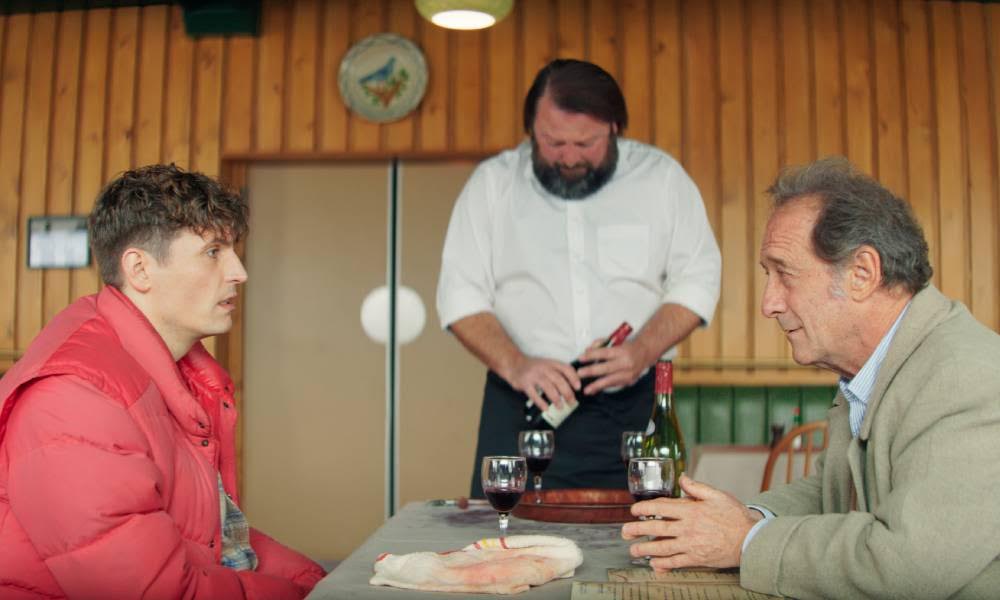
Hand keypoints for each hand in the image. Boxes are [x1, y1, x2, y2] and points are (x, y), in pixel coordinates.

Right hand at [507, 356, 580, 410]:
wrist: (514, 364)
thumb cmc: (533, 367)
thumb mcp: (547, 365)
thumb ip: (557, 373)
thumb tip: (571, 388)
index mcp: (551, 363)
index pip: (566, 368)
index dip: (573, 378)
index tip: (578, 387)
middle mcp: (543, 368)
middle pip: (558, 380)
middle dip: (567, 392)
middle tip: (571, 402)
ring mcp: (533, 375)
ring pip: (548, 387)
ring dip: (556, 399)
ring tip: (560, 407)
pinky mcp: (525, 383)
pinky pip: (534, 394)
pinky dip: (541, 403)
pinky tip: (546, 408)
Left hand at [576, 340, 649, 394]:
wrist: (645, 354)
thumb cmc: (628, 347)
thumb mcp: (615, 341)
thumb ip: (601, 344)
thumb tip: (587, 350)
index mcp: (622, 351)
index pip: (605, 353)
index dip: (592, 356)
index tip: (581, 358)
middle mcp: (626, 363)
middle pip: (607, 368)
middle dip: (591, 371)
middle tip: (579, 374)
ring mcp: (628, 374)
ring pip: (610, 381)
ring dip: (597, 385)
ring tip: (586, 390)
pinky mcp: (629, 381)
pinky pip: (614, 385)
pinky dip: (603, 388)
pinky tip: (594, 390)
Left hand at [620, 475, 760, 570]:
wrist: (750, 539)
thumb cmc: (735, 517)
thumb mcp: (718, 495)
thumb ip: (697, 487)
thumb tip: (682, 478)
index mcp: (692, 510)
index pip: (662, 507)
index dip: (645, 508)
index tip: (634, 510)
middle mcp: (688, 527)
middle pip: (657, 528)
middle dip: (638, 529)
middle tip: (625, 531)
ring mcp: (692, 544)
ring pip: (663, 547)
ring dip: (646, 549)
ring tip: (633, 550)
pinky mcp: (697, 558)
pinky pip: (676, 562)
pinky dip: (663, 564)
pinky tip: (654, 564)